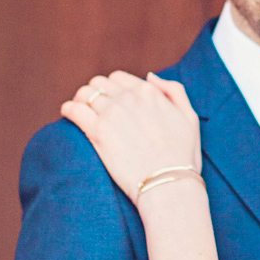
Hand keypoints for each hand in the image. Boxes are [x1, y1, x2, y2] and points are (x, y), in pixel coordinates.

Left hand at [61, 71, 200, 203]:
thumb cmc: (182, 156)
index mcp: (149, 92)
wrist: (169, 184)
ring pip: (84, 93)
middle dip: (95, 92)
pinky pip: (73, 109)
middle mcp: (129, 97)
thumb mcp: (190, 117)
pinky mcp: (98, 131)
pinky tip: (69, 115)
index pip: (118, 78)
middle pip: (99, 83)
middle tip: (93, 107)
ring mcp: (112, 112)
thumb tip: (150, 76)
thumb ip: (174, 91)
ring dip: (80, 100)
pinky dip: (69, 109)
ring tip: (79, 111)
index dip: (112, 88)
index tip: (110, 100)